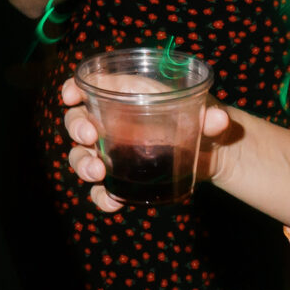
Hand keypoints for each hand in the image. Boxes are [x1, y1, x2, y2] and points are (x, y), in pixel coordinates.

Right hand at [59, 77, 233, 213]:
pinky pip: (101, 189)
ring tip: (97, 172)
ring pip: (81, 155)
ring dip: (83, 164)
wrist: (213, 150)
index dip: (73, 89)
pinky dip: (101, 197)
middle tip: (90, 137)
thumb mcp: (204, 111)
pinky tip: (113, 202)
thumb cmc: (200, 118)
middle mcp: (110, 123)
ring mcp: (113, 152)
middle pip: (77, 121)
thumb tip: (218, 120)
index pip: (87, 87)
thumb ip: (210, 116)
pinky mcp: (122, 178)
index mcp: (124, 95)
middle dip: (76, 127)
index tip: (71, 97)